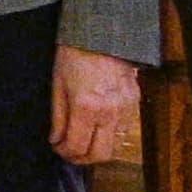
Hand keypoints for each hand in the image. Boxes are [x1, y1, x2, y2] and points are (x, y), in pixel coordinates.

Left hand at [51, 45, 141, 166]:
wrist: (103, 32)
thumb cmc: (75, 54)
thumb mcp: (57, 83)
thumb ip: (58, 117)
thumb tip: (57, 140)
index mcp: (86, 107)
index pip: (76, 146)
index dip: (64, 153)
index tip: (57, 148)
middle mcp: (109, 112)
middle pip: (99, 155)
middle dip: (82, 159)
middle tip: (69, 153)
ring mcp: (125, 108)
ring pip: (115, 146)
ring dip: (97, 150)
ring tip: (83, 141)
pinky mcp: (134, 102)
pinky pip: (123, 130)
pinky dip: (110, 135)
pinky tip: (98, 127)